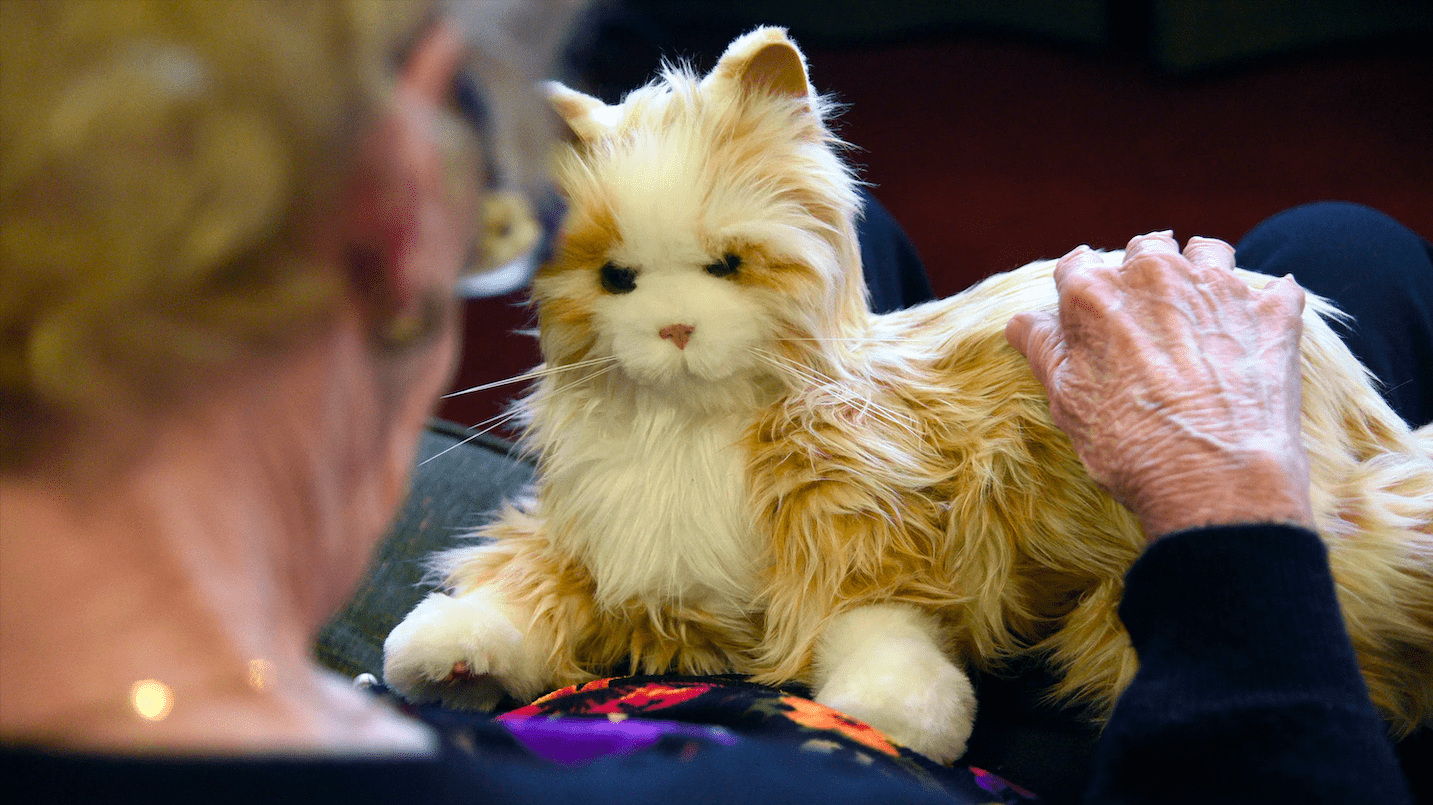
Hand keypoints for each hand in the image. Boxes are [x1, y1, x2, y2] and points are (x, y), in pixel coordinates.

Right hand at [1005, 232, 1314, 538]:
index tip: (1086, 309)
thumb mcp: (1066, 401)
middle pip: (1144, 248)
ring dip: (1199, 269)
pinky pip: (1276, 289)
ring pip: (1207, 250)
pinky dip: (1264, 303)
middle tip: (1142, 315)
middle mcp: (1155, 275)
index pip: (1077, 265)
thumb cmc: (1130, 445)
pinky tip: (1255, 327)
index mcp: (1095, 294)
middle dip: (1140, 272)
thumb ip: (1043, 349)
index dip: (1079, 287)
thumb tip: (1022, 320)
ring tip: (1198, 306)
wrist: (1217, 480)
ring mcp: (1219, 289)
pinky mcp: (1272, 314)